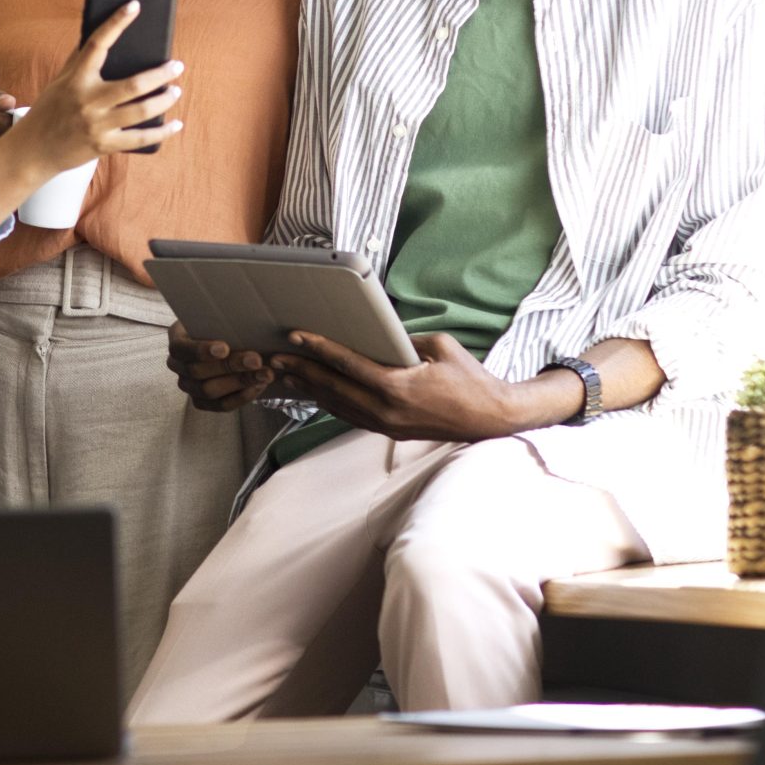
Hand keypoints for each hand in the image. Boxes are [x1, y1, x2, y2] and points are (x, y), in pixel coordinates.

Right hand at [3, 0, 183, 174]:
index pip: (98, 43)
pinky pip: (140, 139)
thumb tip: (98, 34)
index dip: (116, 22)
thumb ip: (79, 59)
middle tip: (177, 65)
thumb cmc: (49, 110)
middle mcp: (87, 100)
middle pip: (133, 84)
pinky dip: (162, 132)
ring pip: (141, 110)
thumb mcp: (60, 81)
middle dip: (161, 73)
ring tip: (176, 91)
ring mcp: (96, 124)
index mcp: (76, 78)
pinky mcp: (103, 146)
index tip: (134, 5)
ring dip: (165, 99)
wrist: (33, 150)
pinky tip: (175, 124)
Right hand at [167, 322, 278, 411]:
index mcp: (177, 340)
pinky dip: (241, 397)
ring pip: (209, 391)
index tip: (224, 347)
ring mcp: (188, 386)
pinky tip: (258, 386)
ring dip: (240, 382)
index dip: (201, 350)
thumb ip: (225, 317)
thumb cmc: (221, 326)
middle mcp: (177, 365)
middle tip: (256, 360)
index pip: (182, 349)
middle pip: (198, 372)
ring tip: (265, 374)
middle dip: (230, 366)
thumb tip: (245, 308)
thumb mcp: (218, 317)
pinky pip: (220, 406)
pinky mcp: (201, 402)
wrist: (225, 342)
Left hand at [267, 331, 532, 442]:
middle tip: (273, 356)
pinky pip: (350, 415)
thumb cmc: (470, 378)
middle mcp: (387, 410)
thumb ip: (403, 341)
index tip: (295, 336)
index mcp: (399, 386)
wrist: (491, 419)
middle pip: (333, 388)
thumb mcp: (439, 347)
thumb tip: (375, 334)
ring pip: (337, 405)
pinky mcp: (389, 430)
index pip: (348, 365)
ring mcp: (387, 424)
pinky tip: (313, 392)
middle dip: (301, 370)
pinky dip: (328, 402)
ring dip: (309, 389)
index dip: (319, 349)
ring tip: (284, 373)